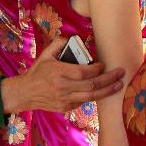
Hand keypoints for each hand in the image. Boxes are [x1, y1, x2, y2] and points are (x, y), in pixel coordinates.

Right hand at [0, 37, 124, 113]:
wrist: (25, 93)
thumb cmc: (37, 72)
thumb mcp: (45, 55)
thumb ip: (59, 43)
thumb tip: (72, 38)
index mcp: (58, 72)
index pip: (83, 72)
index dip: (97, 68)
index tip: (103, 64)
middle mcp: (62, 87)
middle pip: (91, 85)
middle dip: (109, 79)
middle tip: (121, 73)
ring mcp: (65, 100)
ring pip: (91, 97)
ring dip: (107, 91)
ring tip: (119, 85)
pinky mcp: (66, 107)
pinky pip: (84, 102)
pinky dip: (93, 96)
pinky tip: (102, 90)